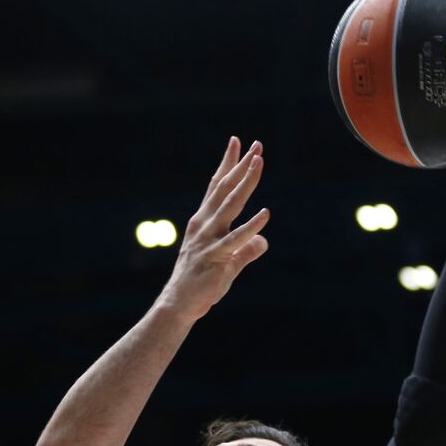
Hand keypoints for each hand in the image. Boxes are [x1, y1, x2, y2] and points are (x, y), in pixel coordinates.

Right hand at [159, 138, 270, 322]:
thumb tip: (263, 243)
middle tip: (257, 145)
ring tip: (259, 163)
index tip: (237, 141)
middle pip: (225, 189)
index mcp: (203, 222)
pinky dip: (251, 227)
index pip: (216, 186)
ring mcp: (208, 240)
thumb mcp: (228, 263)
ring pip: (230, 206)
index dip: (228, 164)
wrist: (179, 304)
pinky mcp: (215, 258)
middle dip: (241, 166)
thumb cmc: (201, 283)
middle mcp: (204, 225)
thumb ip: (246, 250)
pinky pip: (235, 240)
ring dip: (246, 182)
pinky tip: (266, 214)